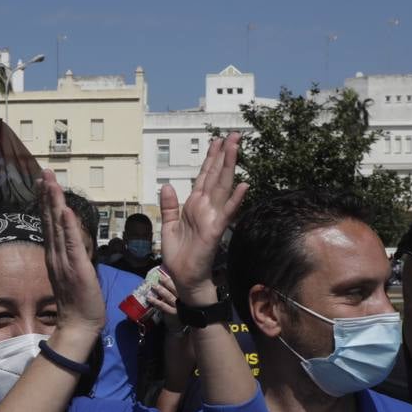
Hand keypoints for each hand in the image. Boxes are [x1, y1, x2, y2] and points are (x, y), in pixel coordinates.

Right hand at [38, 170, 105, 336]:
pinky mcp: (77, 268)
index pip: (50, 223)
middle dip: (47, 194)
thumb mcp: (71, 274)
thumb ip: (68, 256)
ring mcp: (64, 261)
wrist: (79, 325)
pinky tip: (64, 211)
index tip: (44, 182)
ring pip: (58, 227)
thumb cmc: (78, 302)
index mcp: (55, 255)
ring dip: (54, 204)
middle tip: (44, 172)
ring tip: (50, 182)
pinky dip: (68, 227)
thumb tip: (68, 241)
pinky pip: (72, 244)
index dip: (46, 202)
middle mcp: (56, 255)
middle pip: (50, 220)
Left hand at [149, 270, 181, 327]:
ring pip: (169, 296)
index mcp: (187, 293)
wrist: (180, 324)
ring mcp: (179, 307)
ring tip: (153, 285)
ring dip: (160, 290)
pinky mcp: (173, 313)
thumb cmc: (180, 308)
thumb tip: (166, 277)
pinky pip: (163, 306)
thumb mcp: (182, 298)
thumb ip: (178, 289)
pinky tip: (149, 298)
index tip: (166, 272)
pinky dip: (156, 301)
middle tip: (159, 277)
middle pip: (175, 288)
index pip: (181, 284)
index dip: (174, 278)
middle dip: (167, 282)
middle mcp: (184, 299)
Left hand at [159, 133, 247, 304]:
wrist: (183, 277)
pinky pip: (226, 212)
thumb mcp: (168, 225)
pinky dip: (235, 199)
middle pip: (216, 176)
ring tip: (236, 147)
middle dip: (224, 155)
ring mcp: (212, 217)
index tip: (217, 140)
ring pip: (223, 187)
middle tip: (234, 135)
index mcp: (194, 205)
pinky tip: (244, 185)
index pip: (204, 177)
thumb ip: (169, 206)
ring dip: (229, 167)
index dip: (210, 158)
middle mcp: (205, 207)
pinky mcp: (215, 230)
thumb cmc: (179, 254)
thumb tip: (167, 185)